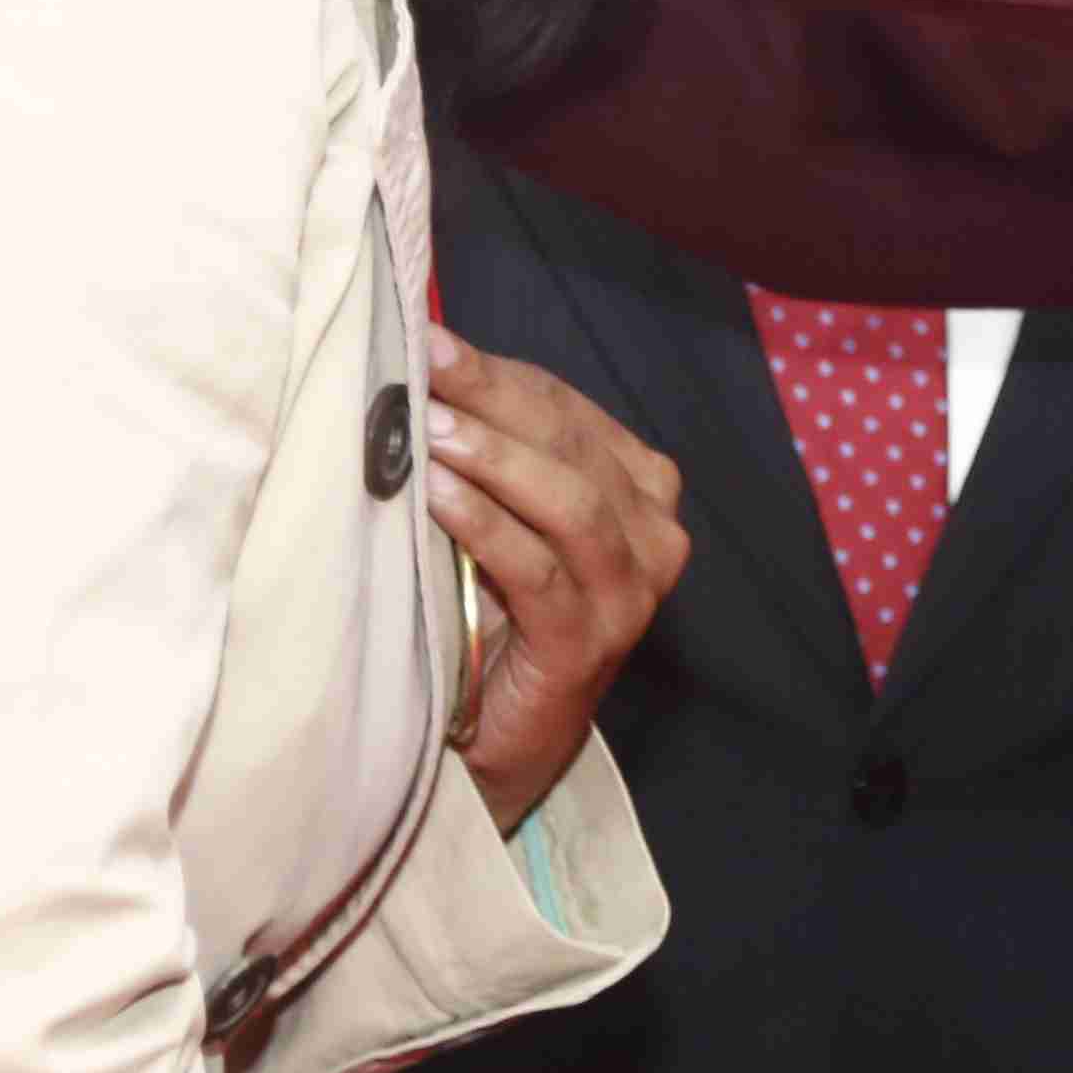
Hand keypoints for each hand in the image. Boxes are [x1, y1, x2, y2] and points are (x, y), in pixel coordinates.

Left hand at [419, 332, 688, 833]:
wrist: (508, 735)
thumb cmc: (498, 609)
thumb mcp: (505, 514)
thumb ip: (490, 447)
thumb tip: (426, 358)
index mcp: (640, 487)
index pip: (565, 408)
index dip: (495, 372)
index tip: (426, 337)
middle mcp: (652, 535)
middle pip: (568, 445)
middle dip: (488, 401)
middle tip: (419, 369)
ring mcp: (628, 593)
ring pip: (567, 502)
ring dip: (491, 457)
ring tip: (423, 428)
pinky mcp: (589, 643)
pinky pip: (538, 570)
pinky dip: (485, 525)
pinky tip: (437, 496)